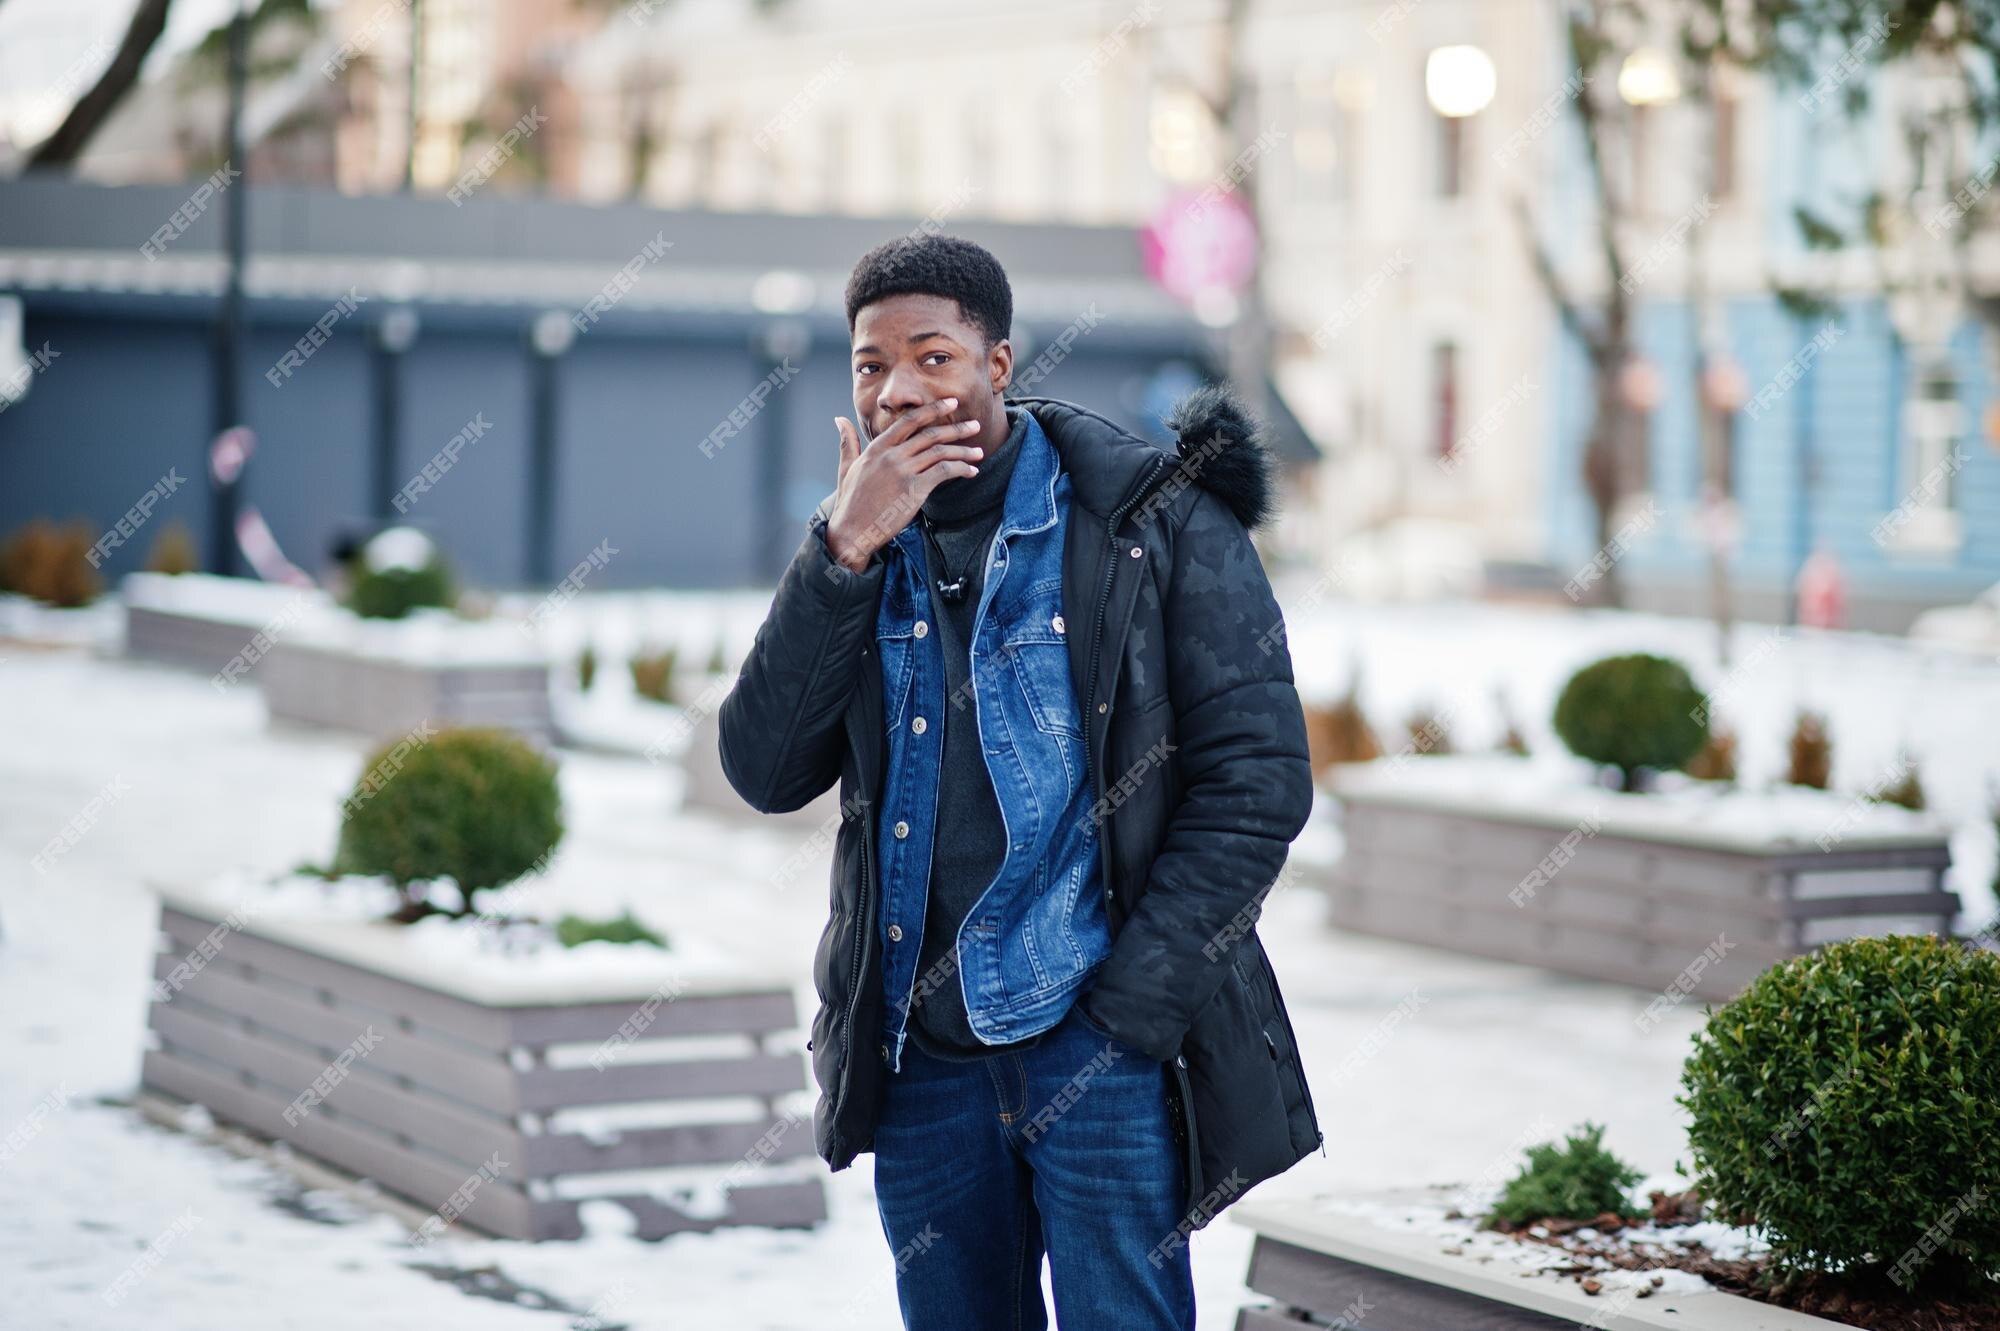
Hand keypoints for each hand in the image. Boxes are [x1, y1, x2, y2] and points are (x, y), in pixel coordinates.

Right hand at [824, 397, 985, 570]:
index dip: (933, 409)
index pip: (909, 420)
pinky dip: (961, 469)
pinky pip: (944, 472)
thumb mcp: (846, 467)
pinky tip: (971, 472)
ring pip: (941, 452)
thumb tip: (840, 419)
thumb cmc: (850, 503)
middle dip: (957, 428)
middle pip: (931, 435)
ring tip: (978, 452)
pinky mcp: (914, 490)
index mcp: (877, 448)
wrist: (852, 532)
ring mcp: (903, 472)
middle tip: (975, 425)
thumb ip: (848, 442)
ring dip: (963, 451)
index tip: (952, 403)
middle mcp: (891, 456)